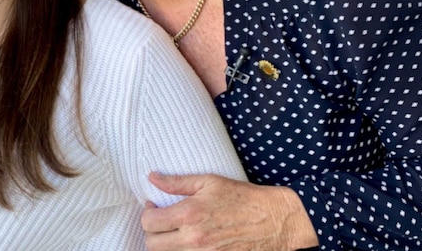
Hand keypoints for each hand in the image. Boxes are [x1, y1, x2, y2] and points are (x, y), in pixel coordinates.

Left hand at [140, 172, 318, 250]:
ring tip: (172, 232)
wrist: (274, 220)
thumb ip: (177, 182)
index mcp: (189, 214)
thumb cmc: (242, 198)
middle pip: (153, 244)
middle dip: (152, 231)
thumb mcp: (209, 182)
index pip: (149, 222)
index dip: (147, 214)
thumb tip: (152, 177)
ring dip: (164, 245)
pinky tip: (186, 242)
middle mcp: (194, 239)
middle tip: (160, 221)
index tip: (153, 207)